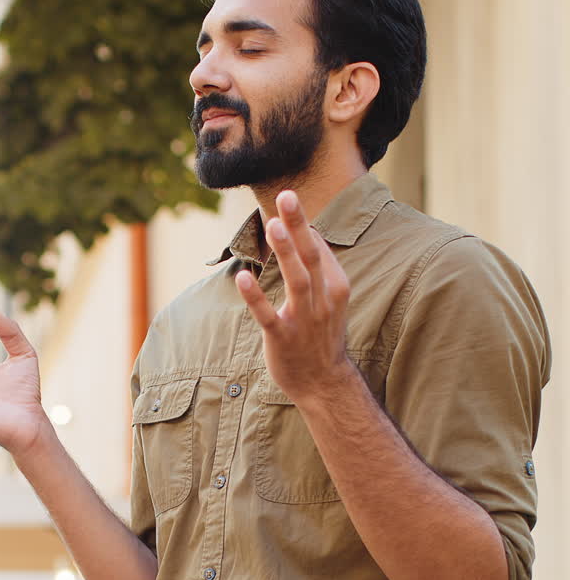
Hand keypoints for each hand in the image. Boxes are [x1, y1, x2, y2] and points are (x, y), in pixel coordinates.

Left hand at [236, 190, 352, 405]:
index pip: (319, 249)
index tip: (288, 200)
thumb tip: (306, 230)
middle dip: (299, 225)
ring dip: (285, 251)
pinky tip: (243, 277)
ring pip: (296, 280)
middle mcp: (323, 300)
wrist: (324, 384)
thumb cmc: (322, 336)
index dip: (303, 225)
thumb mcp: (329, 298)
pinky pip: (268, 315)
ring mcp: (304, 320)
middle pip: (312, 256)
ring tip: (272, 224)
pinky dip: (255, 296)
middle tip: (287, 195)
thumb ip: (319, 267)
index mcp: (335, 287)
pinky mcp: (283, 338)